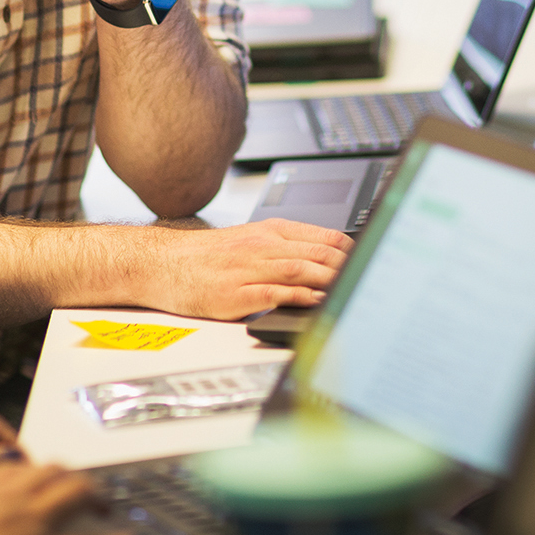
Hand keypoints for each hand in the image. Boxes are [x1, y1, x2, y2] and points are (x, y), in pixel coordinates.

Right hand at [0, 460, 136, 534]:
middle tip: (86, 491)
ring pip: (79, 495)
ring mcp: (36, 524)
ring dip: (99, 500)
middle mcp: (15, 499)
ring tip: (112, 510)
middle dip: (73, 479)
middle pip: (54, 473)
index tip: (47, 481)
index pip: (17, 467)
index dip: (36, 474)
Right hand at [142, 218, 352, 319]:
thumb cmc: (206, 257)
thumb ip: (287, 248)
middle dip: (349, 268)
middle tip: (372, 279)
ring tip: (353, 290)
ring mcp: (248, 270)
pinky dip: (300, 298)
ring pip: (301, 270)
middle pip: (318, 254)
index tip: (372, 260)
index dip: (353, 250)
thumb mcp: (250, 241)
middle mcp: (262, 246)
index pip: (324, 235)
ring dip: (331, 281)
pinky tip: (317, 303)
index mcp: (270, 231)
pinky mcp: (235, 294)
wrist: (162, 264)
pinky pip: (275, 294)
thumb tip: (327, 261)